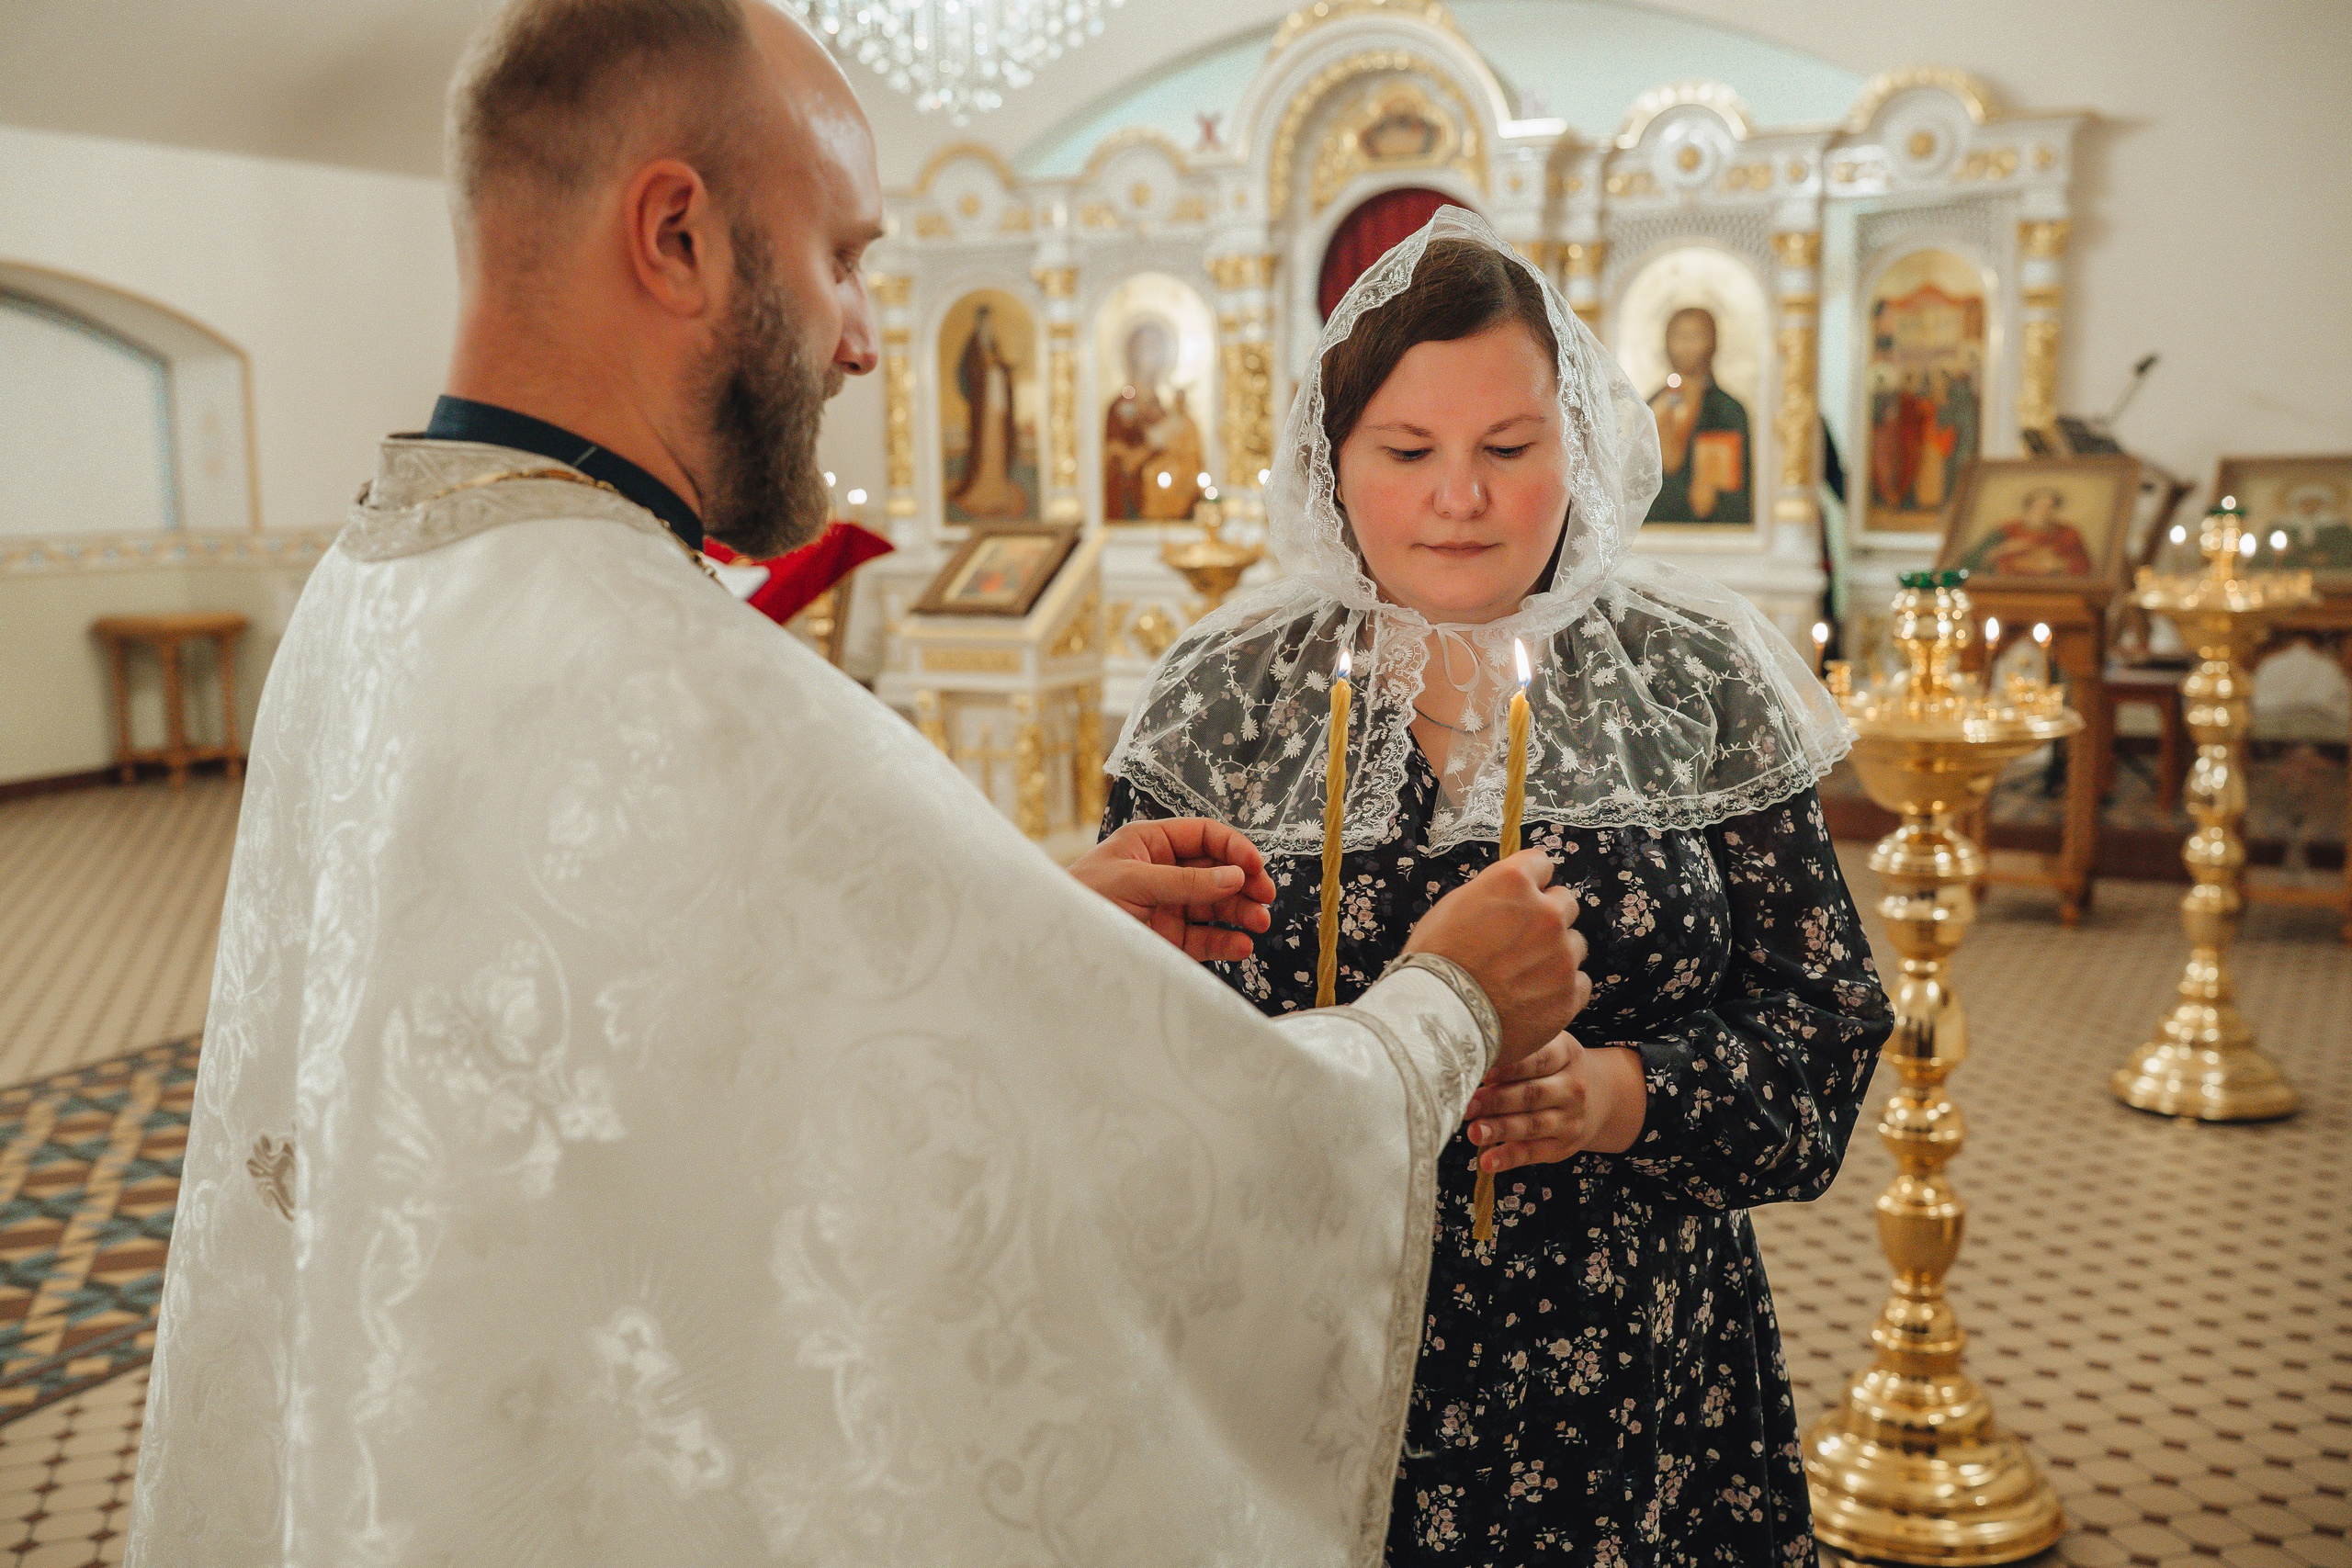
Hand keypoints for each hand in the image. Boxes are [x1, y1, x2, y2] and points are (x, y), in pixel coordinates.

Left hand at [1071, 819, 1277, 961]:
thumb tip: (1235, 875)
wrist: (1053, 944)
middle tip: (1265, 898)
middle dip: (1244, 883)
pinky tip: (1242, 946)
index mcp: (1151, 843)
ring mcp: (1168, 907)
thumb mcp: (1133, 882)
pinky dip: (1225, 942)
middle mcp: (1164, 872)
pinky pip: (1205, 938)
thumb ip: (1185, 880)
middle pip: (1217, 871)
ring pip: (1216, 906)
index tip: (1255, 867)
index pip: (1204, 836)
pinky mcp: (1169, 940)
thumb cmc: (1082, 899)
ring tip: (1260, 923)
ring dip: (1241, 912)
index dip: (1233, 847)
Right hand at [1401, 848, 1589, 1066]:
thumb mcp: (1451, 908)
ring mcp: (1562, 955)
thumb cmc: (1435, 961)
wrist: (1439, 1017)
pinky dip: (1561, 989)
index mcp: (1513, 883)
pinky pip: (1579, 983)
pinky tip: (1534, 998)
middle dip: (1546, 917)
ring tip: (1524, 975)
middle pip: (1565, 902)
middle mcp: (1547, 913)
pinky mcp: (1570, 993)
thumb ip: (1490, 896)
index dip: (1529, 880)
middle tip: (1520, 940)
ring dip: (1556, 954)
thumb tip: (1507, 899)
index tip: (1520, 896)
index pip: (1540, 863)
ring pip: (1574, 944)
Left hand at [1462, 1032, 1647, 1170]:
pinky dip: (1509, 1158)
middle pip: (1533, 1093)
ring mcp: (1570, 1119)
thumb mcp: (1547, 1048)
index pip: (1539, 1058)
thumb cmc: (1554, 1067)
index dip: (1511, 1066)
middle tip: (1468, 1104)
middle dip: (1498, 1100)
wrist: (1598, 1096)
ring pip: (1533, 1125)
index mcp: (1566, 1054)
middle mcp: (1572, 1087)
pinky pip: (1534, 1153)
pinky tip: (1488, 1161)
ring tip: (1473, 1132)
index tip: (1484, 1071)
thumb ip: (1516, 1054)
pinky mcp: (1563, 1145)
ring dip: (1501, 1130)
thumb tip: (1471, 1067)